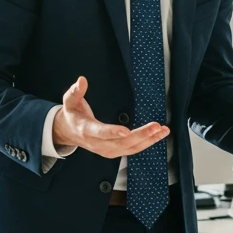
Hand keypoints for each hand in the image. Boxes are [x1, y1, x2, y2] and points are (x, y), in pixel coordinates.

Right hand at [51, 76, 168, 158]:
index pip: (100, 132)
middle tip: (156, 126)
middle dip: (140, 135)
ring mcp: (107, 150)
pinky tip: (158, 135)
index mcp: (86, 130)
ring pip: (130, 149)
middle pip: (121, 143)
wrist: (70, 133)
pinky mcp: (114, 152)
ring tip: (163, 130)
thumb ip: (76, 91)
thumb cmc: (73, 115)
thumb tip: (82, 80)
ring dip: (148, 140)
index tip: (126, 131)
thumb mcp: (70, 101)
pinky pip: (132, 150)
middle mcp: (98, 144)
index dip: (112, 132)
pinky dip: (147, 143)